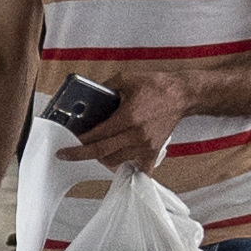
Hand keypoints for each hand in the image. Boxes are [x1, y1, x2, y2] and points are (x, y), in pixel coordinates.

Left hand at [56, 72, 191, 172]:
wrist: (181, 94)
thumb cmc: (157, 86)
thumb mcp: (126, 79)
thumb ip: (106, 87)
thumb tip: (90, 96)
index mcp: (128, 117)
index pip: (98, 135)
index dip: (80, 141)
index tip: (69, 144)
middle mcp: (136, 134)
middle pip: (103, 152)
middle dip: (83, 154)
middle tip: (69, 154)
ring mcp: (145, 145)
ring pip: (117, 161)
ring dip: (102, 158)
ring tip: (94, 151)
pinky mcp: (153, 150)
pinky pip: (142, 170)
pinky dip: (131, 172)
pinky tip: (122, 169)